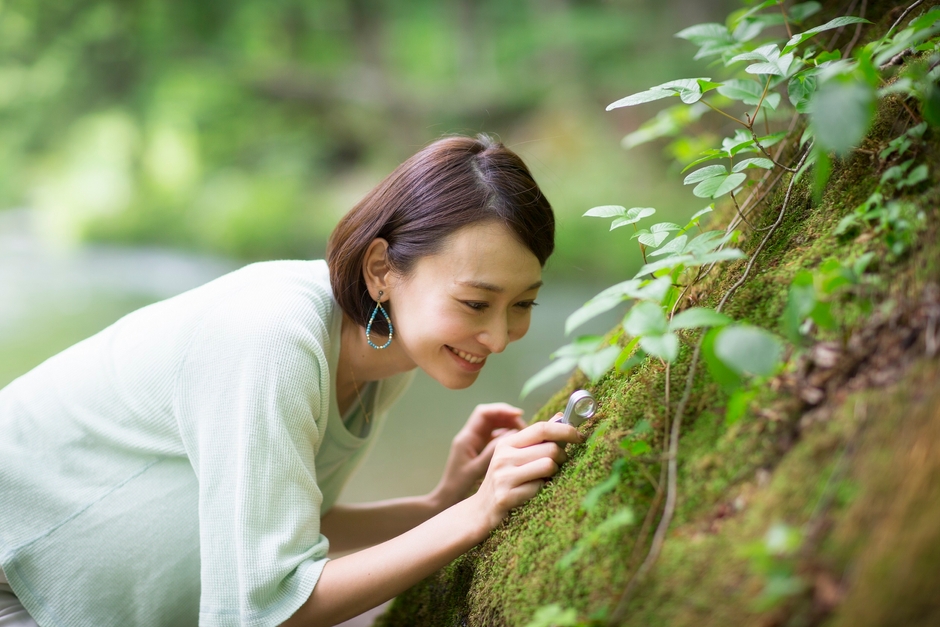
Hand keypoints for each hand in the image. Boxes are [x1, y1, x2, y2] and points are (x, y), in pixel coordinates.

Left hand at [432, 403, 526, 508]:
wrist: (448, 498)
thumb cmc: (460, 486)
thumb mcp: (477, 470)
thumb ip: (492, 452)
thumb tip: (511, 435)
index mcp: (467, 438)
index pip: (484, 413)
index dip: (501, 410)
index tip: (518, 414)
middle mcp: (470, 436)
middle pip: (491, 416)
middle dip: (508, 417)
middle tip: (525, 427)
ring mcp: (475, 442)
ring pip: (494, 425)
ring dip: (508, 426)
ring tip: (524, 435)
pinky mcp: (480, 449)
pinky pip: (494, 436)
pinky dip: (506, 436)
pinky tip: (517, 444)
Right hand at [471, 416, 582, 530]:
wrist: (480, 510)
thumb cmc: (505, 480)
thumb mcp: (515, 456)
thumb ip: (537, 438)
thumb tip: (560, 417)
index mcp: (507, 443)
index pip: (541, 428)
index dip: (565, 430)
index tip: (580, 436)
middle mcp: (503, 456)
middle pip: (550, 448)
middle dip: (562, 457)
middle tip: (559, 465)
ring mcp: (504, 476)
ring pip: (548, 465)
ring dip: (554, 473)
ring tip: (545, 478)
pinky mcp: (506, 496)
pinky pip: (540, 487)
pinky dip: (542, 489)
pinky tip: (532, 492)